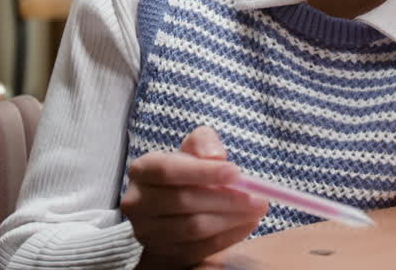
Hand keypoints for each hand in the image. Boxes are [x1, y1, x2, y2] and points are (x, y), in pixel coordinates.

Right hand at [123, 126, 266, 267]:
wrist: (169, 208)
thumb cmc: (184, 172)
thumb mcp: (192, 147)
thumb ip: (204, 142)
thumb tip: (216, 156)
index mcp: (142, 170)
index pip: (169, 170)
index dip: (203, 172)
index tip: (236, 172)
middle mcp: (137, 202)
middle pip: (184, 201)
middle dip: (226, 199)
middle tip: (258, 196)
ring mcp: (147, 232)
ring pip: (193, 228)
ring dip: (231, 219)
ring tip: (256, 209)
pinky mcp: (163, 254)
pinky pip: (200, 248)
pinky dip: (228, 237)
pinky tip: (247, 224)